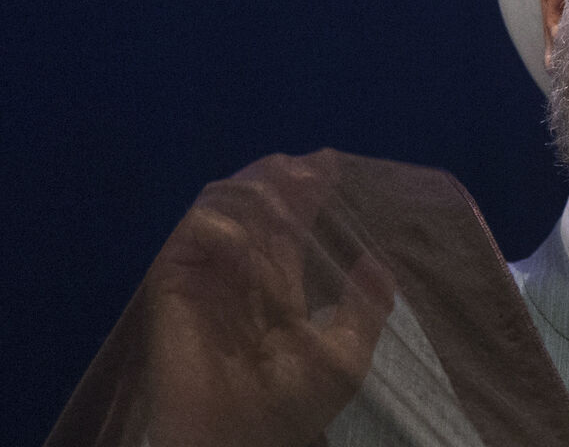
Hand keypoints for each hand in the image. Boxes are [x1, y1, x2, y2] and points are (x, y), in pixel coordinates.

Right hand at [144, 151, 394, 446]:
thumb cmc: (292, 406)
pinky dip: (221, 231)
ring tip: (289, 185)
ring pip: (221, 209)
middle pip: (257, 207)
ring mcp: (206, 275)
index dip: (309, 193)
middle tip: (314, 165)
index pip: (291, 226)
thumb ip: (364, 308)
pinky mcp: (174, 286)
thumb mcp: (347, 355)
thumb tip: (379, 261)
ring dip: (255, 191)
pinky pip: (190, 238)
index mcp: (277, 286)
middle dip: (284, 178)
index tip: (334, 165)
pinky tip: (250, 244)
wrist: (241, 442)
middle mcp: (240, 273)